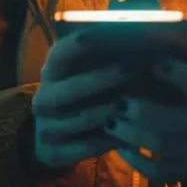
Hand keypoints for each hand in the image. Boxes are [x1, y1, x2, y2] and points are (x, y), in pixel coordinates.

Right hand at [29, 30, 125, 169]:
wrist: (54, 134)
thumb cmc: (84, 93)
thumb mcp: (88, 71)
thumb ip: (108, 57)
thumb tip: (142, 38)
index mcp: (53, 69)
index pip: (66, 51)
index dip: (93, 42)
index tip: (119, 35)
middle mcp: (44, 97)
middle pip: (72, 88)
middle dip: (103, 78)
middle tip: (131, 70)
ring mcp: (46, 126)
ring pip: (83, 119)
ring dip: (110, 111)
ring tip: (133, 105)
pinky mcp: (54, 152)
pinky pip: (87, 146)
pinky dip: (109, 139)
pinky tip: (128, 133)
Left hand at [105, 56, 186, 184]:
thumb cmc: (175, 96)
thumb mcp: (176, 75)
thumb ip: (161, 58)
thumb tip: (133, 31)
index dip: (174, 73)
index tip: (151, 65)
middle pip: (174, 119)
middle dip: (142, 112)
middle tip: (118, 104)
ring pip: (162, 146)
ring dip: (132, 134)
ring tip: (112, 124)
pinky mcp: (185, 171)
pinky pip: (158, 170)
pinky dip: (135, 160)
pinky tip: (121, 147)